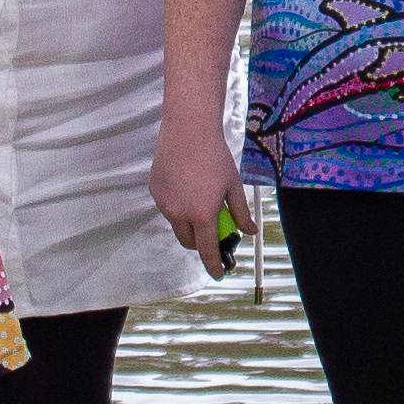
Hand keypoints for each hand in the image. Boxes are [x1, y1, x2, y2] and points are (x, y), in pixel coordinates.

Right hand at [150, 115, 244, 265]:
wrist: (189, 130)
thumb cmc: (215, 157)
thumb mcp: (233, 186)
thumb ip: (241, 212)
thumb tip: (249, 231)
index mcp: (201, 215)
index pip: (207, 250)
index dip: (214, 265)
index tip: (219, 273)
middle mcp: (179, 213)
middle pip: (189, 242)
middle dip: (201, 243)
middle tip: (214, 230)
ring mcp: (164, 203)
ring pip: (177, 224)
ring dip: (189, 222)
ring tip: (201, 198)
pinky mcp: (155, 191)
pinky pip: (168, 206)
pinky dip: (178, 205)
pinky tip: (187, 184)